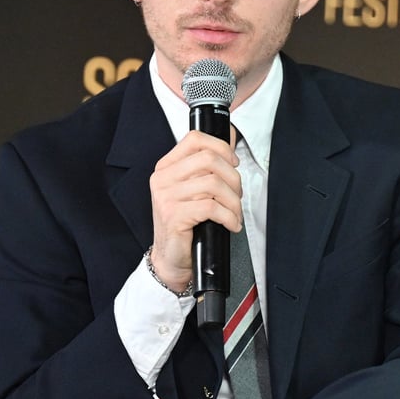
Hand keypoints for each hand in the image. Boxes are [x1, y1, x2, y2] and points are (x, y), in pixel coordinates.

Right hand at [149, 130, 241, 291]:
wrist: (170, 259)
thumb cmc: (185, 225)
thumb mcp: (193, 191)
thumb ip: (207, 168)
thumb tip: (229, 139)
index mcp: (166, 167)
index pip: (195, 139)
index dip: (221, 147)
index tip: (233, 163)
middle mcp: (162, 178)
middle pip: (209, 159)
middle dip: (233, 178)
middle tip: (237, 195)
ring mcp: (166, 197)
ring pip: (214, 184)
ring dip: (233, 201)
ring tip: (235, 213)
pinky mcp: (173, 216)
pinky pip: (212, 207)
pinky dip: (229, 217)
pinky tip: (231, 224)